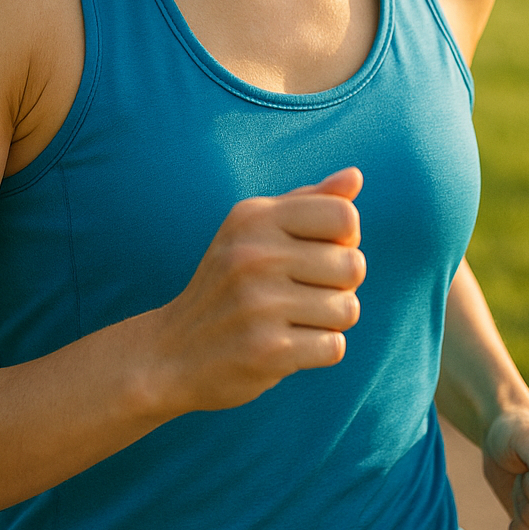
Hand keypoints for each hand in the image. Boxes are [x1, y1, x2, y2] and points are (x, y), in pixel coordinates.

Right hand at [150, 167, 364, 413]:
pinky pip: (334, 347)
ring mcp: (259, 304)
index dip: (344, 239)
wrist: (172, 353)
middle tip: (303, 294)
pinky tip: (287, 346)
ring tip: (293, 320)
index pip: (344, 216)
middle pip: (353, 265)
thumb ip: (308, 202)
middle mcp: (254, 254)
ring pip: (348, 308)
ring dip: (331, 321)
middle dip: (340, 286)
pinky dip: (319, 351)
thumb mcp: (255, 231)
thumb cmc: (228, 285)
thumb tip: (355, 176)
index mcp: (254, 217)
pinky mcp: (267, 350)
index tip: (317, 253)